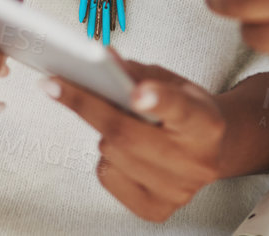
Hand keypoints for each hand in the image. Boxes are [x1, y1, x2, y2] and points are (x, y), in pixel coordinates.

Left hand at [45, 59, 226, 222]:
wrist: (212, 150)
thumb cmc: (187, 110)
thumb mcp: (172, 81)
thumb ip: (137, 72)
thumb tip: (102, 59)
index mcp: (206, 124)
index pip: (181, 110)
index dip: (158, 100)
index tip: (137, 92)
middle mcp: (196, 162)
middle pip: (127, 134)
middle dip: (86, 105)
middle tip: (55, 84)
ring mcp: (176, 191)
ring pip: (111, 153)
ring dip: (102, 132)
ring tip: (116, 120)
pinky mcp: (156, 209)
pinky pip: (107, 176)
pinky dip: (105, 157)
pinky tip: (121, 149)